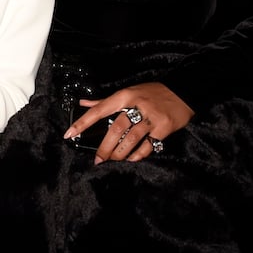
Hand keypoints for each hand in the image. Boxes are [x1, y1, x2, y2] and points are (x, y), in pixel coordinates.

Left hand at [63, 82, 194, 164]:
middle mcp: (136, 106)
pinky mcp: (164, 128)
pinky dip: (138, 154)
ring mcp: (151, 118)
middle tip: (97, 159)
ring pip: (130, 139)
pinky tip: (131, 159)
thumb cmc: (151, 92)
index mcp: (124, 96)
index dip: (83, 123)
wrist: (183, 92)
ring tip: (113, 160)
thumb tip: (82, 103)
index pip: (98, 110)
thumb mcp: (127, 92)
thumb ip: (103, 101)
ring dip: (119, 153)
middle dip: (104, 147)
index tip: (69, 134)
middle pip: (115, 128)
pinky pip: (148, 145)